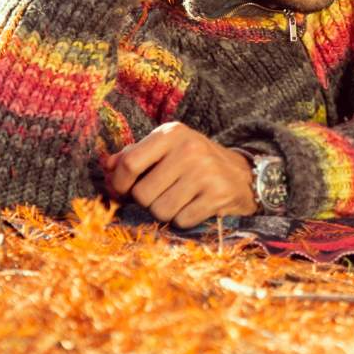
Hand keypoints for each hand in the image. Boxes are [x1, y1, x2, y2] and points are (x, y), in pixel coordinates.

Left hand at [105, 123, 258, 226]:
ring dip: (166, 212)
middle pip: (143, 193)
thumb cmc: (197, 163)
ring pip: (160, 210)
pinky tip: (195, 207)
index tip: (124, 190)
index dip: (119, 183)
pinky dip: (184, 219)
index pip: (130, 163)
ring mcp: (206, 172)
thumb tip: (108, 165)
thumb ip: (136, 154)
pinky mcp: (217, 195)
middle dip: (147, 201)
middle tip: (162, 194)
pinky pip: (181, 220)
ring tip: (180, 200)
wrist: (245, 176)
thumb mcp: (169, 150)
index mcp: (173, 133)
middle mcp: (190, 149)